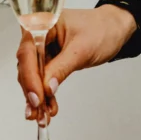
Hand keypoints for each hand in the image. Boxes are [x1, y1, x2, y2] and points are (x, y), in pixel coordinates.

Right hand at [16, 5, 136, 123]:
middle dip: (32, 91)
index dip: (30, 77)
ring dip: (37, 97)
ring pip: (32, 76)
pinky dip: (45, 95)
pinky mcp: (47, 60)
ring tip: (41, 116)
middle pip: (26, 67)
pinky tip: (48, 108)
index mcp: (41, 24)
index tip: (36, 97)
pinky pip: (42, 79)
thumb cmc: (101, 30)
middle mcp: (36, 36)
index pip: (28, 53)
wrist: (114, 29)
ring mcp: (41, 49)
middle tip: (37, 111)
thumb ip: (62, 68)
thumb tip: (47, 87)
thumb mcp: (82, 49)